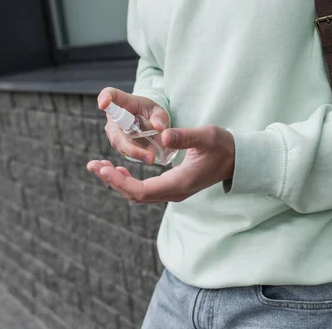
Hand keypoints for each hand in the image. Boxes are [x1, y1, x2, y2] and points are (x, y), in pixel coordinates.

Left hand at [87, 125, 234, 202]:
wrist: (237, 160)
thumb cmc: (223, 146)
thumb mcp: (206, 136)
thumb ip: (185, 137)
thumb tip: (164, 135)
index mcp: (180, 183)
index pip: (143, 191)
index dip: (120, 182)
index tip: (103, 168)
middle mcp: (174, 192)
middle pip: (136, 195)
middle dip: (113, 181)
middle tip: (93, 165)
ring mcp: (173, 192)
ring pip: (139, 194)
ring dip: (118, 182)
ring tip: (99, 167)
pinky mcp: (173, 187)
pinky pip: (146, 190)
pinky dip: (129, 181)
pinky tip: (118, 170)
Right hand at [97, 87, 168, 163]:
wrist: (149, 120)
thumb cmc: (151, 112)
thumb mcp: (159, 111)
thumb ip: (160, 117)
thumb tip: (158, 127)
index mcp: (123, 101)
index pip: (109, 94)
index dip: (104, 98)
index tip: (103, 104)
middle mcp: (113, 116)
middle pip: (116, 132)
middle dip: (131, 147)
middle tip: (150, 156)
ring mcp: (113, 130)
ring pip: (119, 144)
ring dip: (135, 153)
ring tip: (151, 158)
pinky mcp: (116, 142)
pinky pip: (124, 150)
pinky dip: (136, 154)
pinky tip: (147, 156)